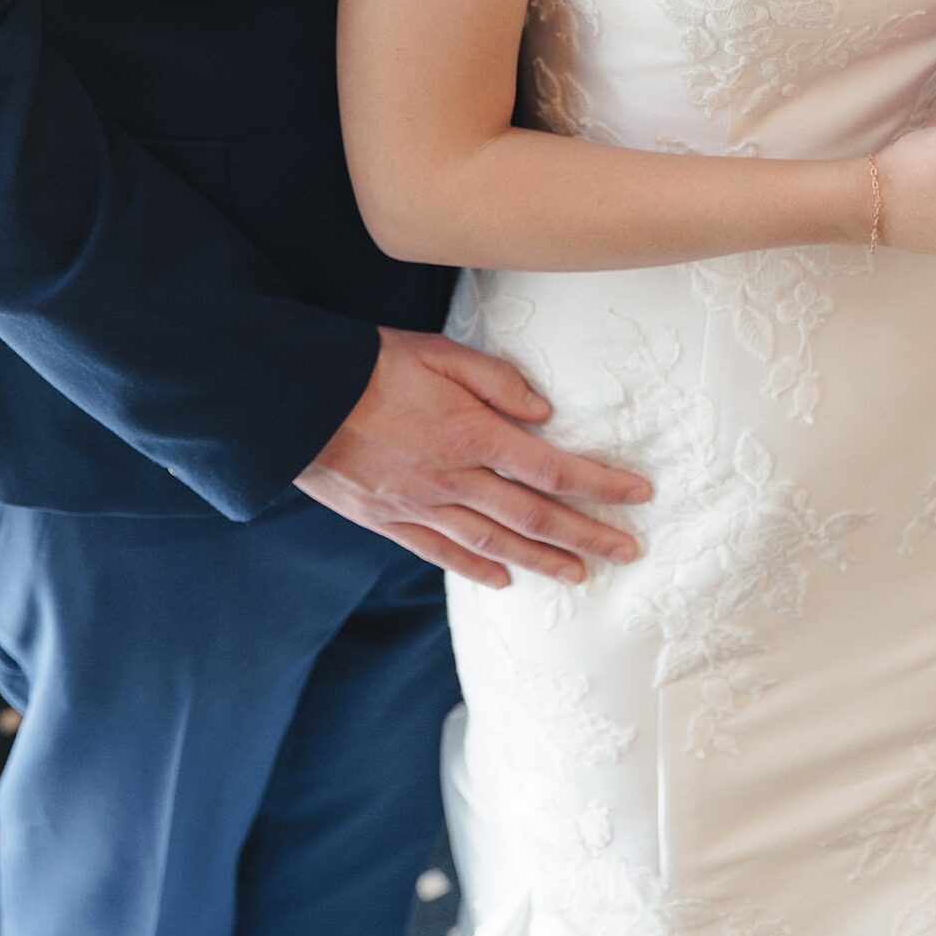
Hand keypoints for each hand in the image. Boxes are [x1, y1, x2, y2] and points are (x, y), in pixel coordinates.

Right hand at [295, 326, 651, 588]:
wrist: (298, 401)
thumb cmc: (372, 366)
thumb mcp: (441, 353)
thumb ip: (498, 381)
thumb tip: (544, 413)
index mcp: (473, 435)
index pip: (553, 469)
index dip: (600, 485)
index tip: (637, 494)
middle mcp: (454, 480)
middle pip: (535, 518)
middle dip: (589, 535)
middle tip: (630, 550)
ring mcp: (422, 508)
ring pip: (497, 546)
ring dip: (545, 562)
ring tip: (583, 574)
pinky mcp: (392, 523)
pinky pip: (444, 555)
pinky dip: (478, 572)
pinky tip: (504, 582)